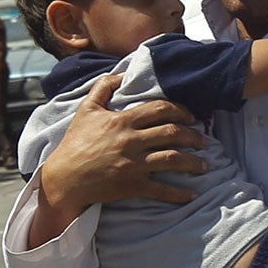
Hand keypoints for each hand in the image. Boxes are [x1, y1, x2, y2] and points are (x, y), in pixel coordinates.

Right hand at [35, 74, 208, 215]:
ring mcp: (133, 164)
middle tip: (203, 140)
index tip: (191, 117)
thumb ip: (103, 88)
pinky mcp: (132, 186)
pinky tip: (191, 194)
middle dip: (193, 136)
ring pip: (172, 159)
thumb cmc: (74, 144)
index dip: (181, 110)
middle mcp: (131, 141)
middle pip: (172, 133)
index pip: (160, 109)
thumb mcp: (85, 110)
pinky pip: (161, 190)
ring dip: (193, 162)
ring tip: (204, 165)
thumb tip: (121, 73)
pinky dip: (179, 193)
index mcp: (122, 121)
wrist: (64, 179)